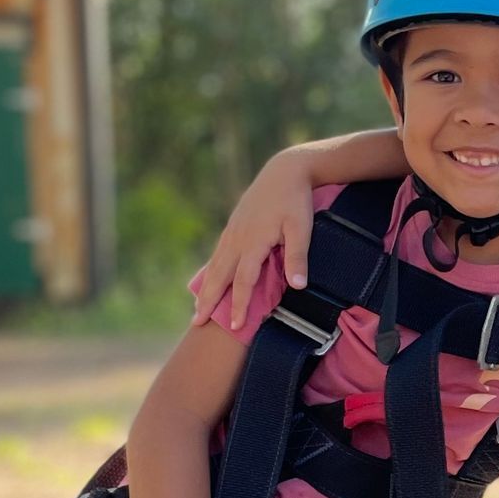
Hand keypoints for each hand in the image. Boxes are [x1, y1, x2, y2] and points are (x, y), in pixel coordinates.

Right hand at [191, 149, 319, 328]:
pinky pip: (218, 254)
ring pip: (215, 265)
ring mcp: (232, 232)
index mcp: (253, 242)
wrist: (283, 171)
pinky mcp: (233, 226)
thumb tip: (298, 286)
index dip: (239, 304)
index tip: (235, 326)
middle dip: (208, 301)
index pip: (243, 281)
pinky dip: (211, 270)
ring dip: (206, 288)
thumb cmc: (295, 200)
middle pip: (219, 276)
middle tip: (196, 324)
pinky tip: (208, 279)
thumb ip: (298, 256)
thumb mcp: (302, 227)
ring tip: (197, 308)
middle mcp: (237, 239)